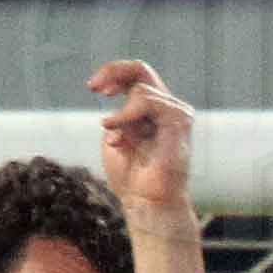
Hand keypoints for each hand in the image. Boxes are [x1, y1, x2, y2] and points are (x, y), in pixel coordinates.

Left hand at [90, 59, 196, 224]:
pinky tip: (117, 134)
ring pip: (141, 89)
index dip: (113, 75)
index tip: (93, 88)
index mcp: (152, 111)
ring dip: (121, 114)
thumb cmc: (131, 178)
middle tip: (93, 87)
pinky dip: (127, 115)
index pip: (136, 77)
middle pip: (141, 69)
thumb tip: (115, 106)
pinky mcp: (179, 120)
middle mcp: (167, 108)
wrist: (147, 203)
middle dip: (113, 72)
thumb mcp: (114, 138)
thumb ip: (117, 116)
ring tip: (114, 138)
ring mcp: (176, 113)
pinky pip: (148, 101)